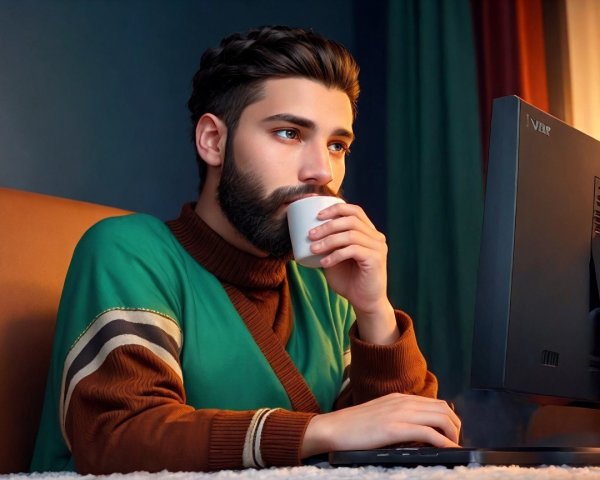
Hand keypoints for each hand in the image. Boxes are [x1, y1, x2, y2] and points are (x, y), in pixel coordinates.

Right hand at [301, 393, 460, 457]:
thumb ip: (398, 418)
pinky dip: (443, 442)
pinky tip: (448, 451)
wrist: (332, 428)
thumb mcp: (380, 416)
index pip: (436, 403)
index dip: (450, 419)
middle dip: (456, 426)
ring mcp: (398, 413)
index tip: (451, 435)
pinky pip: (428, 433)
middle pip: (443, 408)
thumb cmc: (352, 427)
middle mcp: (402, 402)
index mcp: (399, 398)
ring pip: (440, 417)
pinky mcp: (394, 428)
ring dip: (453, 433)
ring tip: (454, 447)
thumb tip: (417, 432)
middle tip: (455, 443)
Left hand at [308, 202, 396, 343]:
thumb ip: (329, 245)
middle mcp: (376, 237)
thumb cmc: (349, 280)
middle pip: (351, 220)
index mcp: (369, 232)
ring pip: (351, 235)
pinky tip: (324, 263)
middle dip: (328, 225)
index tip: (317, 216)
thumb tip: (308, 233)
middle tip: (310, 235)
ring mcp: (378, 247)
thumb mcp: (335, 258)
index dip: (336, 209)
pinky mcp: (376, 259)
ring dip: (329, 240)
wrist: (365, 302)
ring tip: (313, 249)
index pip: (355, 211)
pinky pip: (352, 251)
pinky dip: (335, 255)